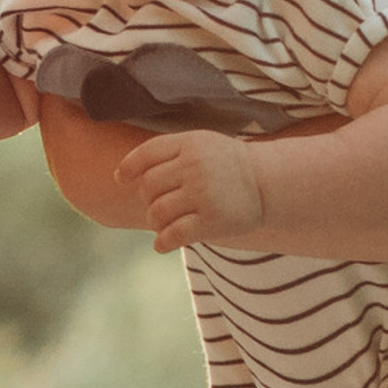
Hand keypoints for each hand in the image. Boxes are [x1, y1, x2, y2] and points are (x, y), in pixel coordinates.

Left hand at [120, 129, 263, 252]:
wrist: (267, 182)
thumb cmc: (226, 165)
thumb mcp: (201, 144)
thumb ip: (168, 153)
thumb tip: (121, 174)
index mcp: (190, 144)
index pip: (147, 154)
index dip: (129, 168)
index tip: (121, 179)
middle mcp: (196, 166)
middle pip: (148, 187)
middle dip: (149, 199)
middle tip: (162, 205)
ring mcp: (204, 194)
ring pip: (157, 213)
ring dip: (155, 222)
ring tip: (166, 223)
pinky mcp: (213, 220)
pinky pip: (174, 235)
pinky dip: (162, 242)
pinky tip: (162, 244)